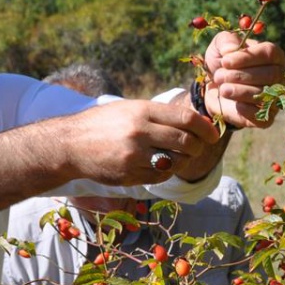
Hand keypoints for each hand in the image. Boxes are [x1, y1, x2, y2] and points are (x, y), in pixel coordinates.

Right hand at [68, 98, 222, 185]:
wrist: (70, 144)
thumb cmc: (103, 123)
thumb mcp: (129, 109)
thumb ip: (159, 115)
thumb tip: (194, 120)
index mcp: (142, 110)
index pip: (186, 119)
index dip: (206, 128)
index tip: (213, 134)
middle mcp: (139, 132)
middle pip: (185, 142)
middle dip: (197, 146)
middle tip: (197, 147)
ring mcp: (134, 155)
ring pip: (175, 161)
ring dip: (182, 160)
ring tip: (177, 156)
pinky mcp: (129, 174)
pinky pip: (160, 176)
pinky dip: (166, 172)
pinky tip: (159, 165)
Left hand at [201, 31, 284, 128]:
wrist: (213, 89)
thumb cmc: (222, 63)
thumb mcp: (220, 46)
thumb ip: (226, 41)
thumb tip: (231, 50)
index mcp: (273, 55)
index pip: (269, 53)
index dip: (247, 58)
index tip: (225, 61)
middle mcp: (279, 76)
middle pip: (270, 74)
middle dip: (240, 76)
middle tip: (219, 76)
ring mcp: (275, 98)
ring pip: (264, 95)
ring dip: (238, 91)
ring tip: (222, 88)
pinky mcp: (266, 118)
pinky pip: (261, 116)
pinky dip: (244, 109)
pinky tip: (233, 102)